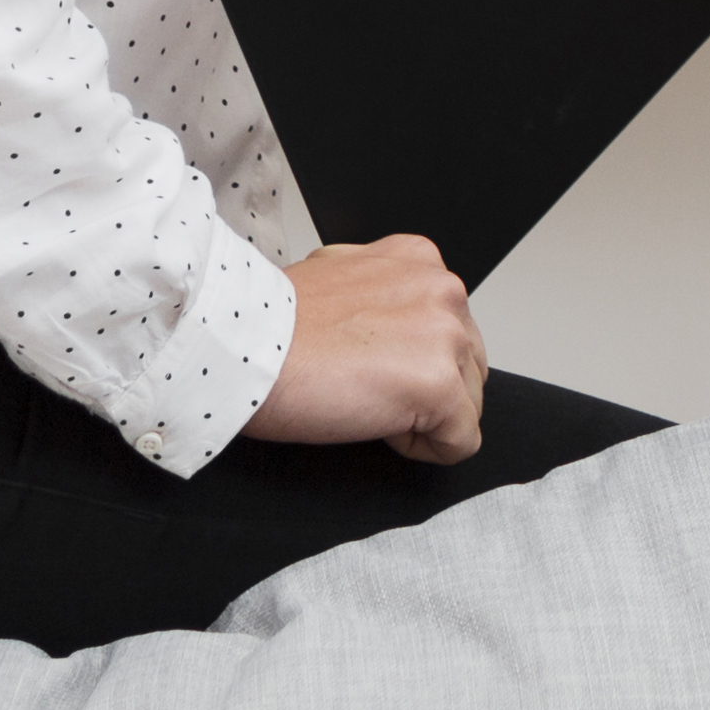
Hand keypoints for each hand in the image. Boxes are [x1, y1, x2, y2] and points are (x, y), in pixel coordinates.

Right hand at [250, 234, 485, 461]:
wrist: (241, 348)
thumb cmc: (272, 326)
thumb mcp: (339, 279)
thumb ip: (381, 293)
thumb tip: (389, 323)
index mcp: (419, 259)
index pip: (448, 327)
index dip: (409, 359)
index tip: (368, 363)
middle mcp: (442, 289)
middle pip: (467, 365)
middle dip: (425, 389)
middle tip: (363, 387)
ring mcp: (445, 337)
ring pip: (467, 404)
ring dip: (422, 419)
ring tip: (365, 403)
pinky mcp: (439, 387)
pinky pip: (461, 442)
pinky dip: (424, 450)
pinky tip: (377, 429)